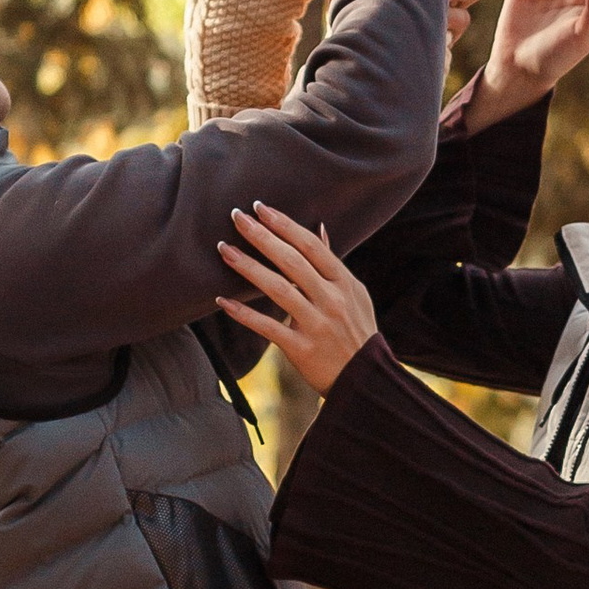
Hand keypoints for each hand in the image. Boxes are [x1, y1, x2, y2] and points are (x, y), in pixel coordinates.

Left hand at [217, 203, 378, 395]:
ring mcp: (317, 325)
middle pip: (292, 261)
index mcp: (344, 283)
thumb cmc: (357, 331)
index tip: (260, 208)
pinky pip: (268, 327)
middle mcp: (331, 300)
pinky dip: (244, 314)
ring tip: (224, 249)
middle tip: (236, 216)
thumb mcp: (355, 294)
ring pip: (277, 289)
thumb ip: (333, 263)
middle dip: (262, 236)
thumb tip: (320, 227)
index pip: (311, 246)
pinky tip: (223, 301)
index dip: (285, 224)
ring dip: (248, 267)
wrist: (366, 380)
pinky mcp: (302, 349)